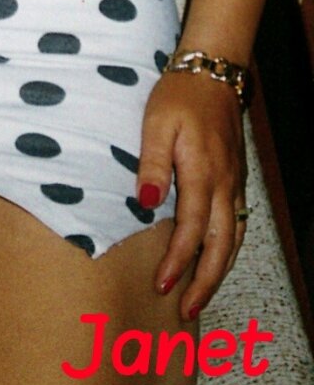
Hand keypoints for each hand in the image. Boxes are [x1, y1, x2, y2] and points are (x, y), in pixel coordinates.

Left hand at [136, 70, 246, 319]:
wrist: (214, 74)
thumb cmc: (180, 96)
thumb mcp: (157, 122)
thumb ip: (152, 162)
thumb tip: (146, 203)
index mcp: (203, 172)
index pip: (192, 230)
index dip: (178, 261)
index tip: (163, 285)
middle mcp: (224, 183)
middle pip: (220, 245)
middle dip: (204, 281)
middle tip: (185, 310)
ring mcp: (234, 182)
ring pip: (234, 238)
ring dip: (219, 271)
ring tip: (201, 295)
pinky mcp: (236, 178)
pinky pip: (238, 223)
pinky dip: (229, 249)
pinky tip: (218, 259)